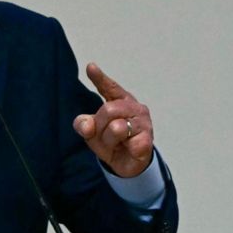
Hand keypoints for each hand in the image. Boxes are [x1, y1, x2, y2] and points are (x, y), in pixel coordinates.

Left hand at [73, 63, 153, 177]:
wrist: (126, 165)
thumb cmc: (111, 142)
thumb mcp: (91, 133)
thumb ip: (84, 125)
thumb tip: (87, 125)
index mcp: (120, 101)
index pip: (110, 88)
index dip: (100, 78)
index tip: (90, 67)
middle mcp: (134, 108)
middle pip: (108, 109)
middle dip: (100, 126)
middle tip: (105, 136)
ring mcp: (144, 123)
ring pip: (117, 127)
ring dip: (109, 140)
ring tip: (116, 144)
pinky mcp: (148, 140)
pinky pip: (128, 142)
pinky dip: (123, 148)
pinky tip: (128, 148)